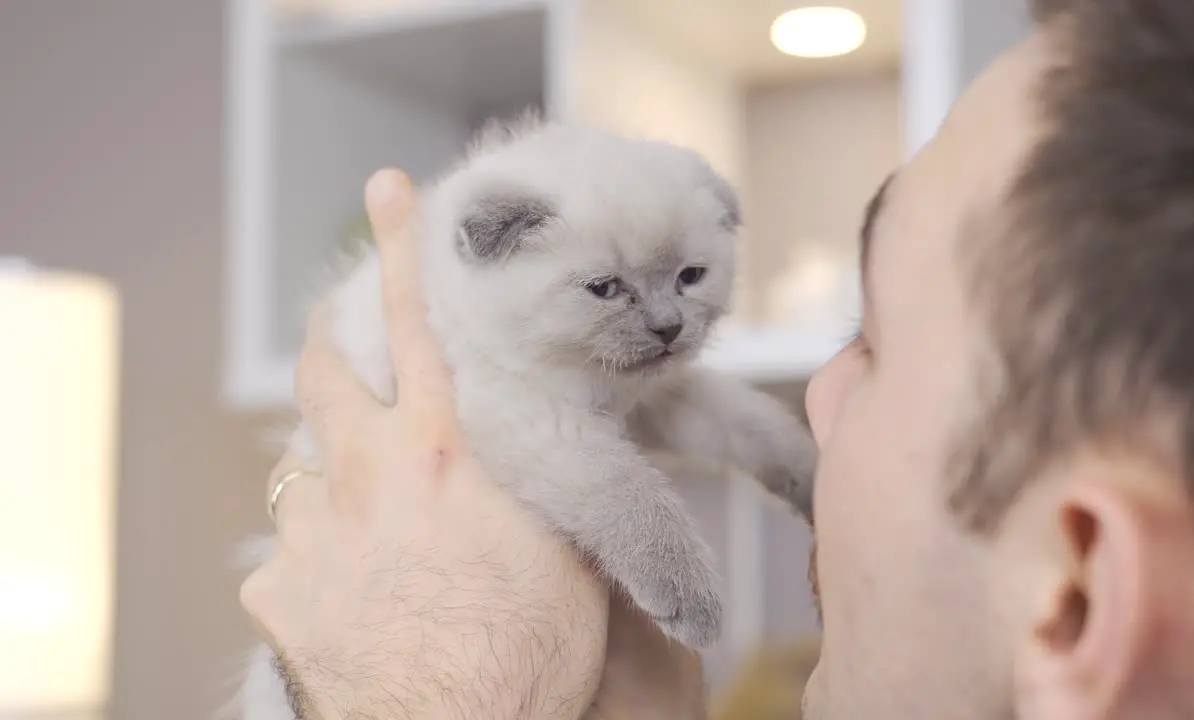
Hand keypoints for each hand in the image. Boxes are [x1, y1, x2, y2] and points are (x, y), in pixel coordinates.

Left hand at [239, 168, 608, 719]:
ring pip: (307, 474)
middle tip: (335, 324)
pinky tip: (349, 596)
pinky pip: (289, 557)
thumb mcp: (569, 553)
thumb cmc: (526, 652)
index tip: (390, 191)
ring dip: (336, 481)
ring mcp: (314, 532)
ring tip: (372, 522)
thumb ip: (550, 488)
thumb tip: (567, 457)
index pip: (421, 324)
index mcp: (445, 452)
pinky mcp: (279, 592)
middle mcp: (368, 475)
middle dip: (329, 336)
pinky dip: (316, 562)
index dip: (406, 249)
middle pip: (327, 376)